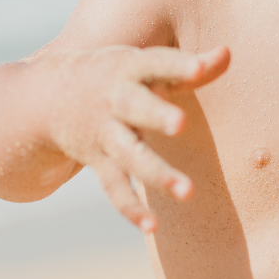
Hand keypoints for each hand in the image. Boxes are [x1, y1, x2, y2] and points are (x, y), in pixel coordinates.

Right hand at [32, 45, 229, 230]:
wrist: (49, 95)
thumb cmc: (120, 76)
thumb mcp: (148, 66)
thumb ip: (189, 67)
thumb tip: (228, 53)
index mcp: (131, 69)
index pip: (156, 64)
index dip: (178, 65)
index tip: (200, 68)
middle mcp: (115, 101)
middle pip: (136, 107)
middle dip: (157, 115)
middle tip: (181, 123)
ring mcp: (104, 133)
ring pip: (130, 155)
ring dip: (157, 173)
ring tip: (188, 192)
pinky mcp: (98, 161)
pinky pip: (115, 187)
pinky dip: (131, 208)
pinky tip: (152, 226)